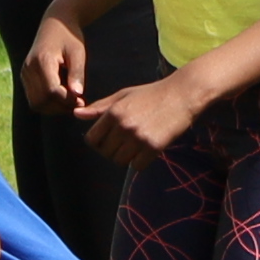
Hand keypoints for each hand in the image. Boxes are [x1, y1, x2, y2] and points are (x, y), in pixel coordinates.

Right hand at [19, 16, 91, 112]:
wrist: (55, 24)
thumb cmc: (69, 37)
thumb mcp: (78, 53)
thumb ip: (77, 73)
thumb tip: (78, 95)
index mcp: (42, 61)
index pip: (51, 91)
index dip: (67, 100)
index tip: (82, 100)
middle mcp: (29, 68)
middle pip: (41, 101)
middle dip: (60, 107)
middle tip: (77, 104)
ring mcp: (24, 73)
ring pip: (36, 103)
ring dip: (53, 108)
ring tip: (70, 101)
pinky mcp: (25, 77)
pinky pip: (34, 98)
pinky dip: (47, 103)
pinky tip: (62, 97)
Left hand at [81, 73, 203, 168]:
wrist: (182, 95)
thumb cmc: (151, 94)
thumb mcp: (123, 96)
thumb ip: (100, 107)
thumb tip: (77, 115)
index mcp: (113, 112)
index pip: (92, 139)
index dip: (97, 142)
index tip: (107, 140)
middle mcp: (123, 126)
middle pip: (105, 153)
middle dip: (112, 150)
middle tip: (124, 143)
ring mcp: (138, 138)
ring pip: (120, 161)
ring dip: (126, 157)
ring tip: (136, 145)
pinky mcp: (153, 147)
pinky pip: (137, 166)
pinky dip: (140, 162)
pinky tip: (147, 150)